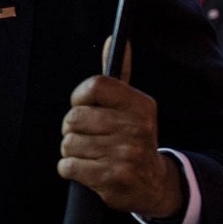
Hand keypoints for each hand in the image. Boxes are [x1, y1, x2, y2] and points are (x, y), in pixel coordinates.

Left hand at [58, 42, 182, 218]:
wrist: (154, 184)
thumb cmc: (134, 139)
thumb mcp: (132, 106)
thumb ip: (120, 73)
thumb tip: (112, 39)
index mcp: (141, 105)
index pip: (95, 85)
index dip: (80, 98)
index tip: (85, 107)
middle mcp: (137, 128)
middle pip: (74, 117)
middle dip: (72, 129)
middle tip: (89, 136)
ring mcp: (125, 154)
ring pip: (68, 143)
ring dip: (72, 151)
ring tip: (92, 154)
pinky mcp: (112, 178)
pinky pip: (68, 166)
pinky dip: (70, 169)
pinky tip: (88, 169)